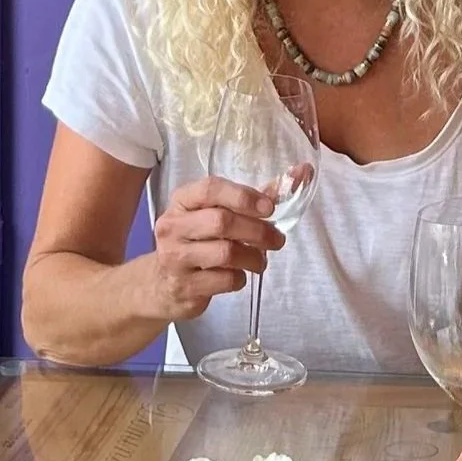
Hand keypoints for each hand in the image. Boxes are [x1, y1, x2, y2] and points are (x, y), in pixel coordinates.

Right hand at [144, 175, 284, 319]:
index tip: (269, 208)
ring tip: (260, 260)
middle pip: (222, 221)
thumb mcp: (214, 215)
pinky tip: (238, 275)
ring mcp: (176, 257)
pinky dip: (240, 278)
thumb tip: (300, 174)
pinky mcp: (185, 286)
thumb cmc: (196, 242)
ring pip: (226, 253)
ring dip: (254, 257)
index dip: (244, 196)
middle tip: (277, 240)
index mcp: (182, 201)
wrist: (161, 284)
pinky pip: (224, 280)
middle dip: (258, 231)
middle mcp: (174, 226)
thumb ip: (253, 198)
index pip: (210, 189)